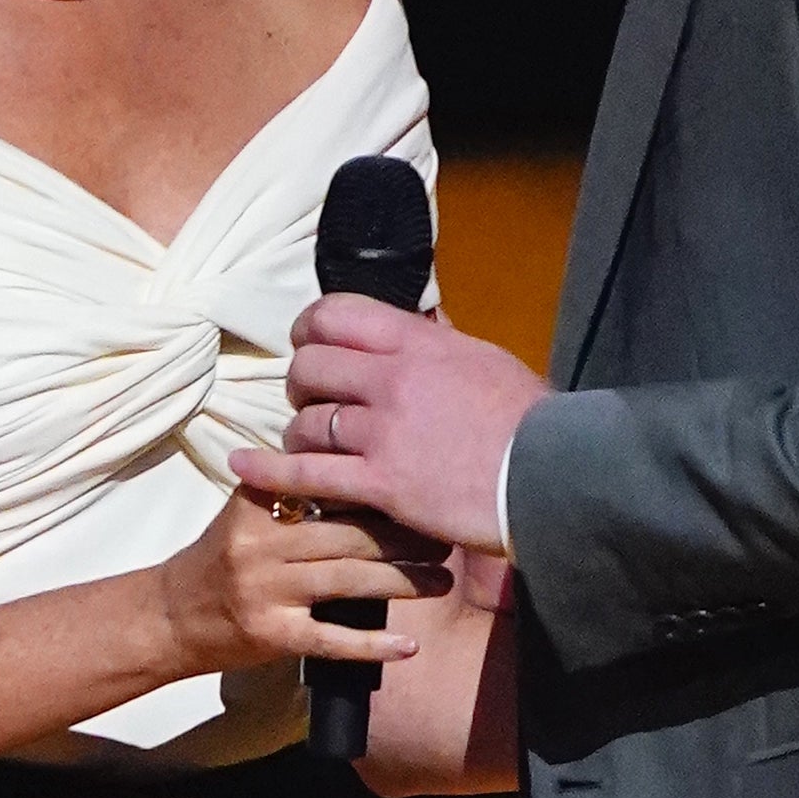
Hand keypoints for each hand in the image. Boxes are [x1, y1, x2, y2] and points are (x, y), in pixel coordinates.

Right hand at [154, 489, 449, 677]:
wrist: (172, 615)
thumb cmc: (223, 556)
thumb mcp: (250, 510)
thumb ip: (299, 493)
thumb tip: (373, 474)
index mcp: (258, 500)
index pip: (330, 488)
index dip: (381, 492)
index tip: (424, 491)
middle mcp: (260, 542)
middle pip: (350, 535)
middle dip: (406, 538)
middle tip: (445, 538)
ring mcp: (266, 590)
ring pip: (350, 581)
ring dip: (405, 581)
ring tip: (442, 581)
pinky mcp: (272, 635)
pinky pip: (332, 639)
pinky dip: (374, 645)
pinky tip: (410, 645)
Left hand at [229, 296, 547, 557]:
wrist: (556, 476)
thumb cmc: (531, 422)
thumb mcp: (483, 361)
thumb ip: (438, 346)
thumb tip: (417, 326)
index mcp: (418, 341)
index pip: (335, 314)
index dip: (310, 328)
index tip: (308, 344)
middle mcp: (391, 378)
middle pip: (310, 365)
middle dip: (301, 382)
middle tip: (309, 399)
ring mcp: (382, 431)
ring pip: (305, 420)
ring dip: (297, 432)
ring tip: (303, 445)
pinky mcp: (380, 483)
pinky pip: (306, 474)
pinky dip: (268, 471)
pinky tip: (242, 468)